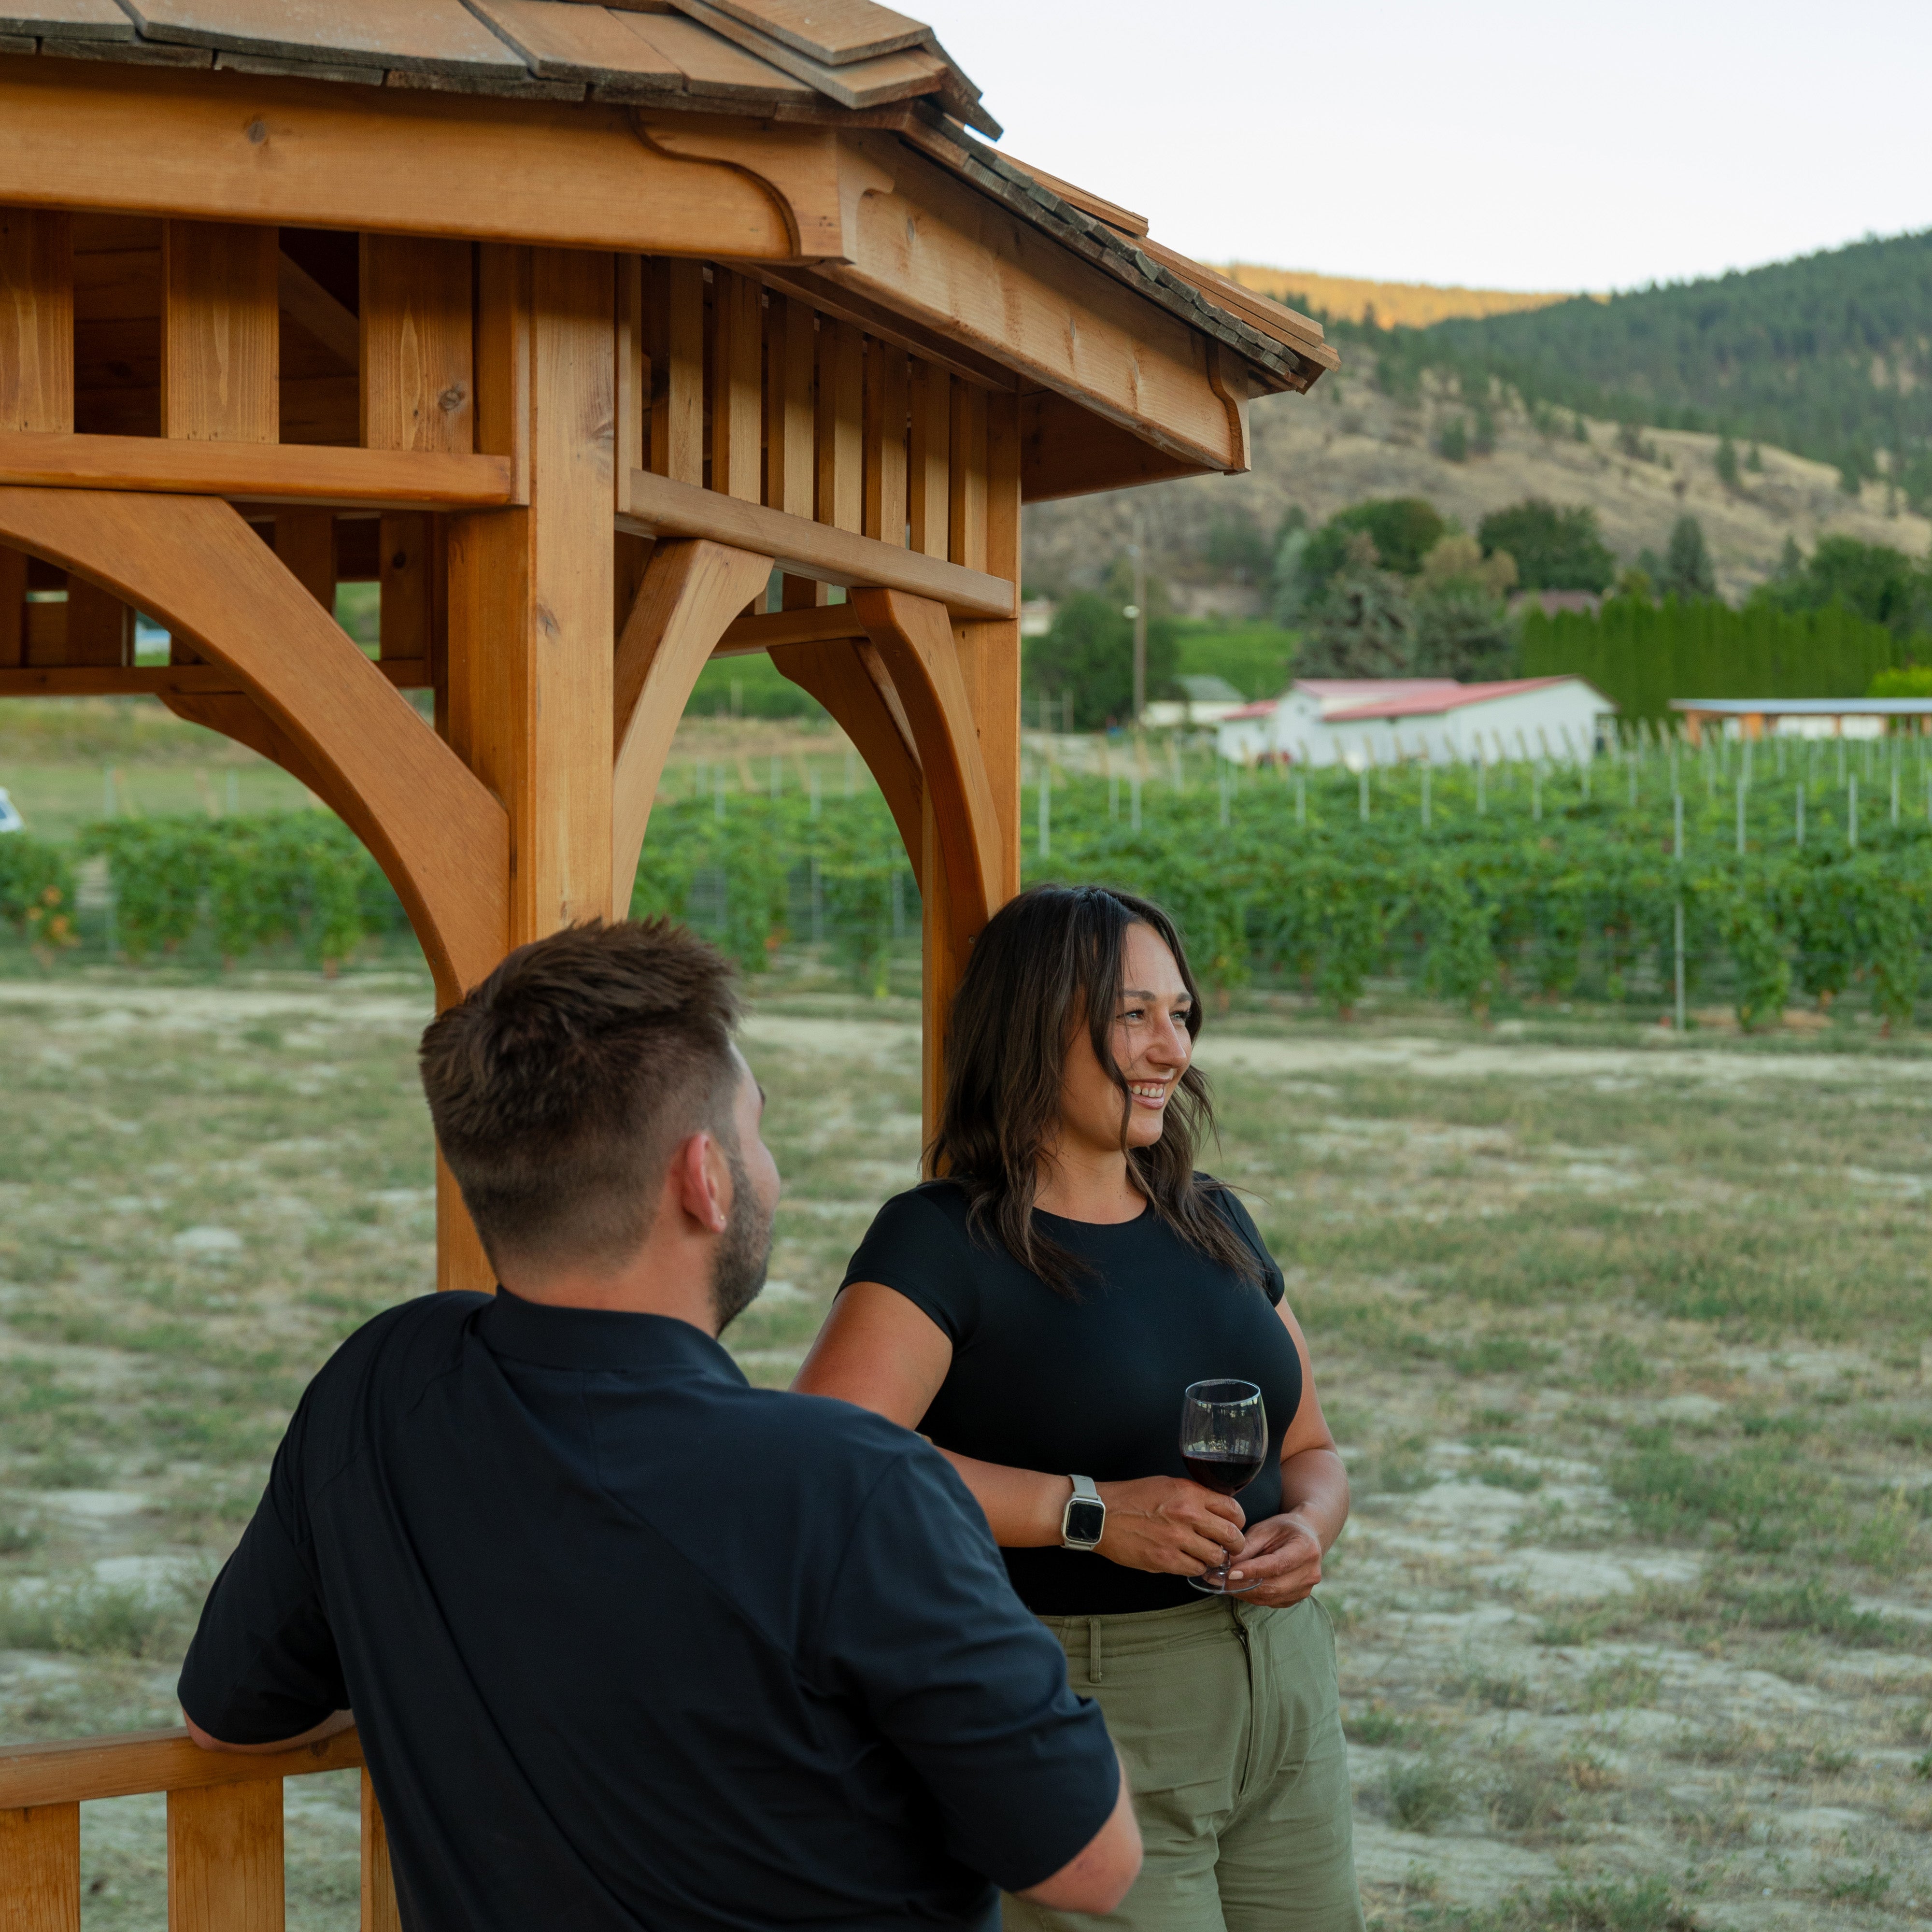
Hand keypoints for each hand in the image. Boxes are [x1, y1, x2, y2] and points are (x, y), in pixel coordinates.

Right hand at [1093, 1476, 1245, 1576]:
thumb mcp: (1166, 1485)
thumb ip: (1193, 1496)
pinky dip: (1196, 1568)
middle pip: (1232, 1536)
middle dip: (1235, 1544)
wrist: (1101, 1514)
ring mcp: (1177, 1540)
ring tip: (1206, 1555)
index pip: (1232, 1508)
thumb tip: (1214, 1510)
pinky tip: (1188, 1561)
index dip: (1238, 1520)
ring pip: (1216, 1557)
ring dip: (1215, 1558)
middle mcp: (1187, 1515)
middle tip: (1229, 1547)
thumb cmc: (1130, 1497)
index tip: (1234, 1525)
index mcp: (1189, 1493)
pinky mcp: (1165, 1560)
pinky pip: (1195, 1569)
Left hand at [1226, 1511, 1322, 1606]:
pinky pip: (1272, 1602)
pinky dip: (1253, 1597)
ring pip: (1270, 1598)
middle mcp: (1310, 1572)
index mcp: (1306, 1549)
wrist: (1306, 1537)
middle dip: (1243, 1586)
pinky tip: (1240, 1588)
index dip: (1253, 1571)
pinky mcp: (1298, 1598)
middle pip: (1273, 1586)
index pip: (1277, 1565)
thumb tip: (1226, 1563)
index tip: (1230, 1573)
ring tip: (1225, 1584)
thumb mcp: (1265, 1529)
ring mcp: (1306, 1589)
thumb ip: (1247, 1546)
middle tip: (1219, 1580)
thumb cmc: (1283, 1529)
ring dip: (1245, 1593)